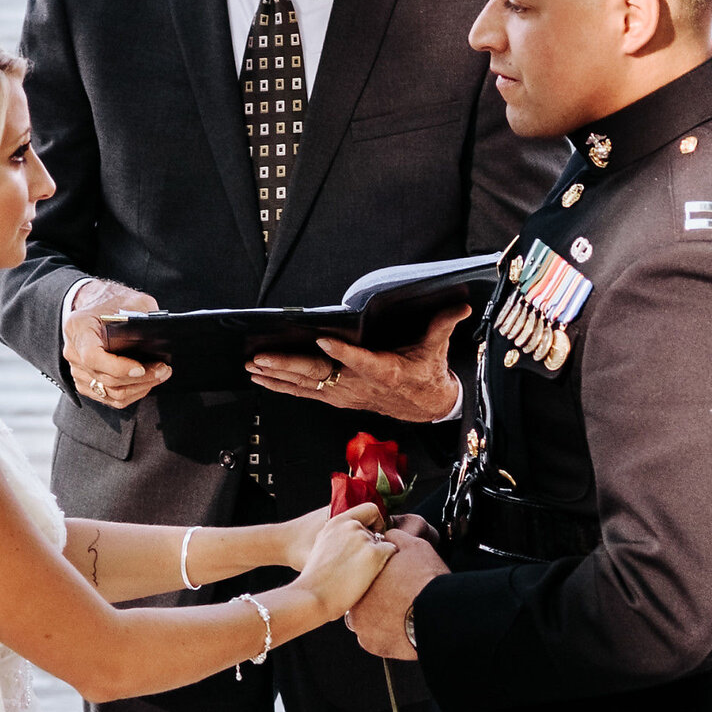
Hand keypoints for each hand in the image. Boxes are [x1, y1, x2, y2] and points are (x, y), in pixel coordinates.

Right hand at [66, 280, 170, 410]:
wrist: (96, 305)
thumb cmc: (113, 301)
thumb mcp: (132, 300)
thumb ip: (144, 314)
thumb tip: (162, 335)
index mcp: (79, 328)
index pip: (92, 357)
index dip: (118, 367)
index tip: (141, 368)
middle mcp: (73, 351)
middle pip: (105, 378)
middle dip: (140, 378)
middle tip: (163, 370)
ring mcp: (76, 369)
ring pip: (109, 392)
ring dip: (139, 388)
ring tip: (159, 375)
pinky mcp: (84, 381)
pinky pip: (108, 397)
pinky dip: (131, 393)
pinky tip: (146, 382)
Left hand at [247, 303, 465, 424]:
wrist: (424, 406)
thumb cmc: (426, 373)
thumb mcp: (436, 348)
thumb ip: (443, 324)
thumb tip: (460, 305)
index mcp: (384, 370)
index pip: (361, 361)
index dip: (342, 353)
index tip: (323, 341)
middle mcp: (359, 385)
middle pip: (319, 375)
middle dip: (287, 366)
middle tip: (262, 357)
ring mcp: (344, 393)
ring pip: (306, 385)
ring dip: (276, 376)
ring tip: (251, 367)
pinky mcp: (336, 397)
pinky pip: (304, 392)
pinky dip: (281, 385)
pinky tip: (261, 377)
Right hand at [292, 502, 394, 619]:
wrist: (312, 596)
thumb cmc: (315, 579)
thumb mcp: (321, 546)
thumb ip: (338, 537)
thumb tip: (356, 540)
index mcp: (336, 522)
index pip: (370, 509)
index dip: (375, 522)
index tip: (372, 535)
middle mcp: (351, 526)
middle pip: (377, 531)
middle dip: (374, 546)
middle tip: (362, 565)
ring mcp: (363, 539)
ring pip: (385, 543)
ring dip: (379, 557)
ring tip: (362, 574)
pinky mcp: (374, 554)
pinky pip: (392, 552)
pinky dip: (387, 562)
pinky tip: (373, 575)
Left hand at [347, 529, 445, 659]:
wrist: (438, 615)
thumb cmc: (426, 582)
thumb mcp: (414, 547)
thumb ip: (396, 539)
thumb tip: (390, 536)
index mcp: (363, 576)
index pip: (361, 575)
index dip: (376, 577)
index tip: (389, 580)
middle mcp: (356, 600)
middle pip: (360, 598)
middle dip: (374, 597)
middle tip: (395, 597)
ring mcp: (361, 624)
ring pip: (363, 620)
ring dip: (376, 617)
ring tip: (398, 614)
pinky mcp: (371, 644)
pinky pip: (372, 639)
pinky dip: (383, 635)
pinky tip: (399, 628)